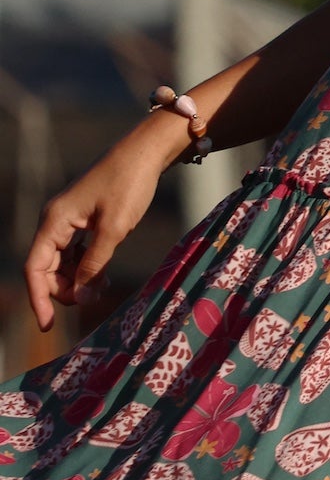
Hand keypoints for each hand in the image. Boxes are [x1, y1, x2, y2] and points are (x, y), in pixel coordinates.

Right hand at [24, 123, 174, 331]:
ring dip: (77, 280)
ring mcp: (68, 220)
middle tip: (94, 297)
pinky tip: (104, 274)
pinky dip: (86, 267)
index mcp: (54, 220)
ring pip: (61, 263)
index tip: (47, 326)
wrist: (146, 153)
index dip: (38, 298)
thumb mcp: (114, 228)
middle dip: (64, 289)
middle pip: (46, 268)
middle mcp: (55, 221)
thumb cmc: (129, 184)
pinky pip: (74, 252)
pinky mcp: (83, 220)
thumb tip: (79, 297)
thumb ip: (94, 264)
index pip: (34, 268)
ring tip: (103, 286)